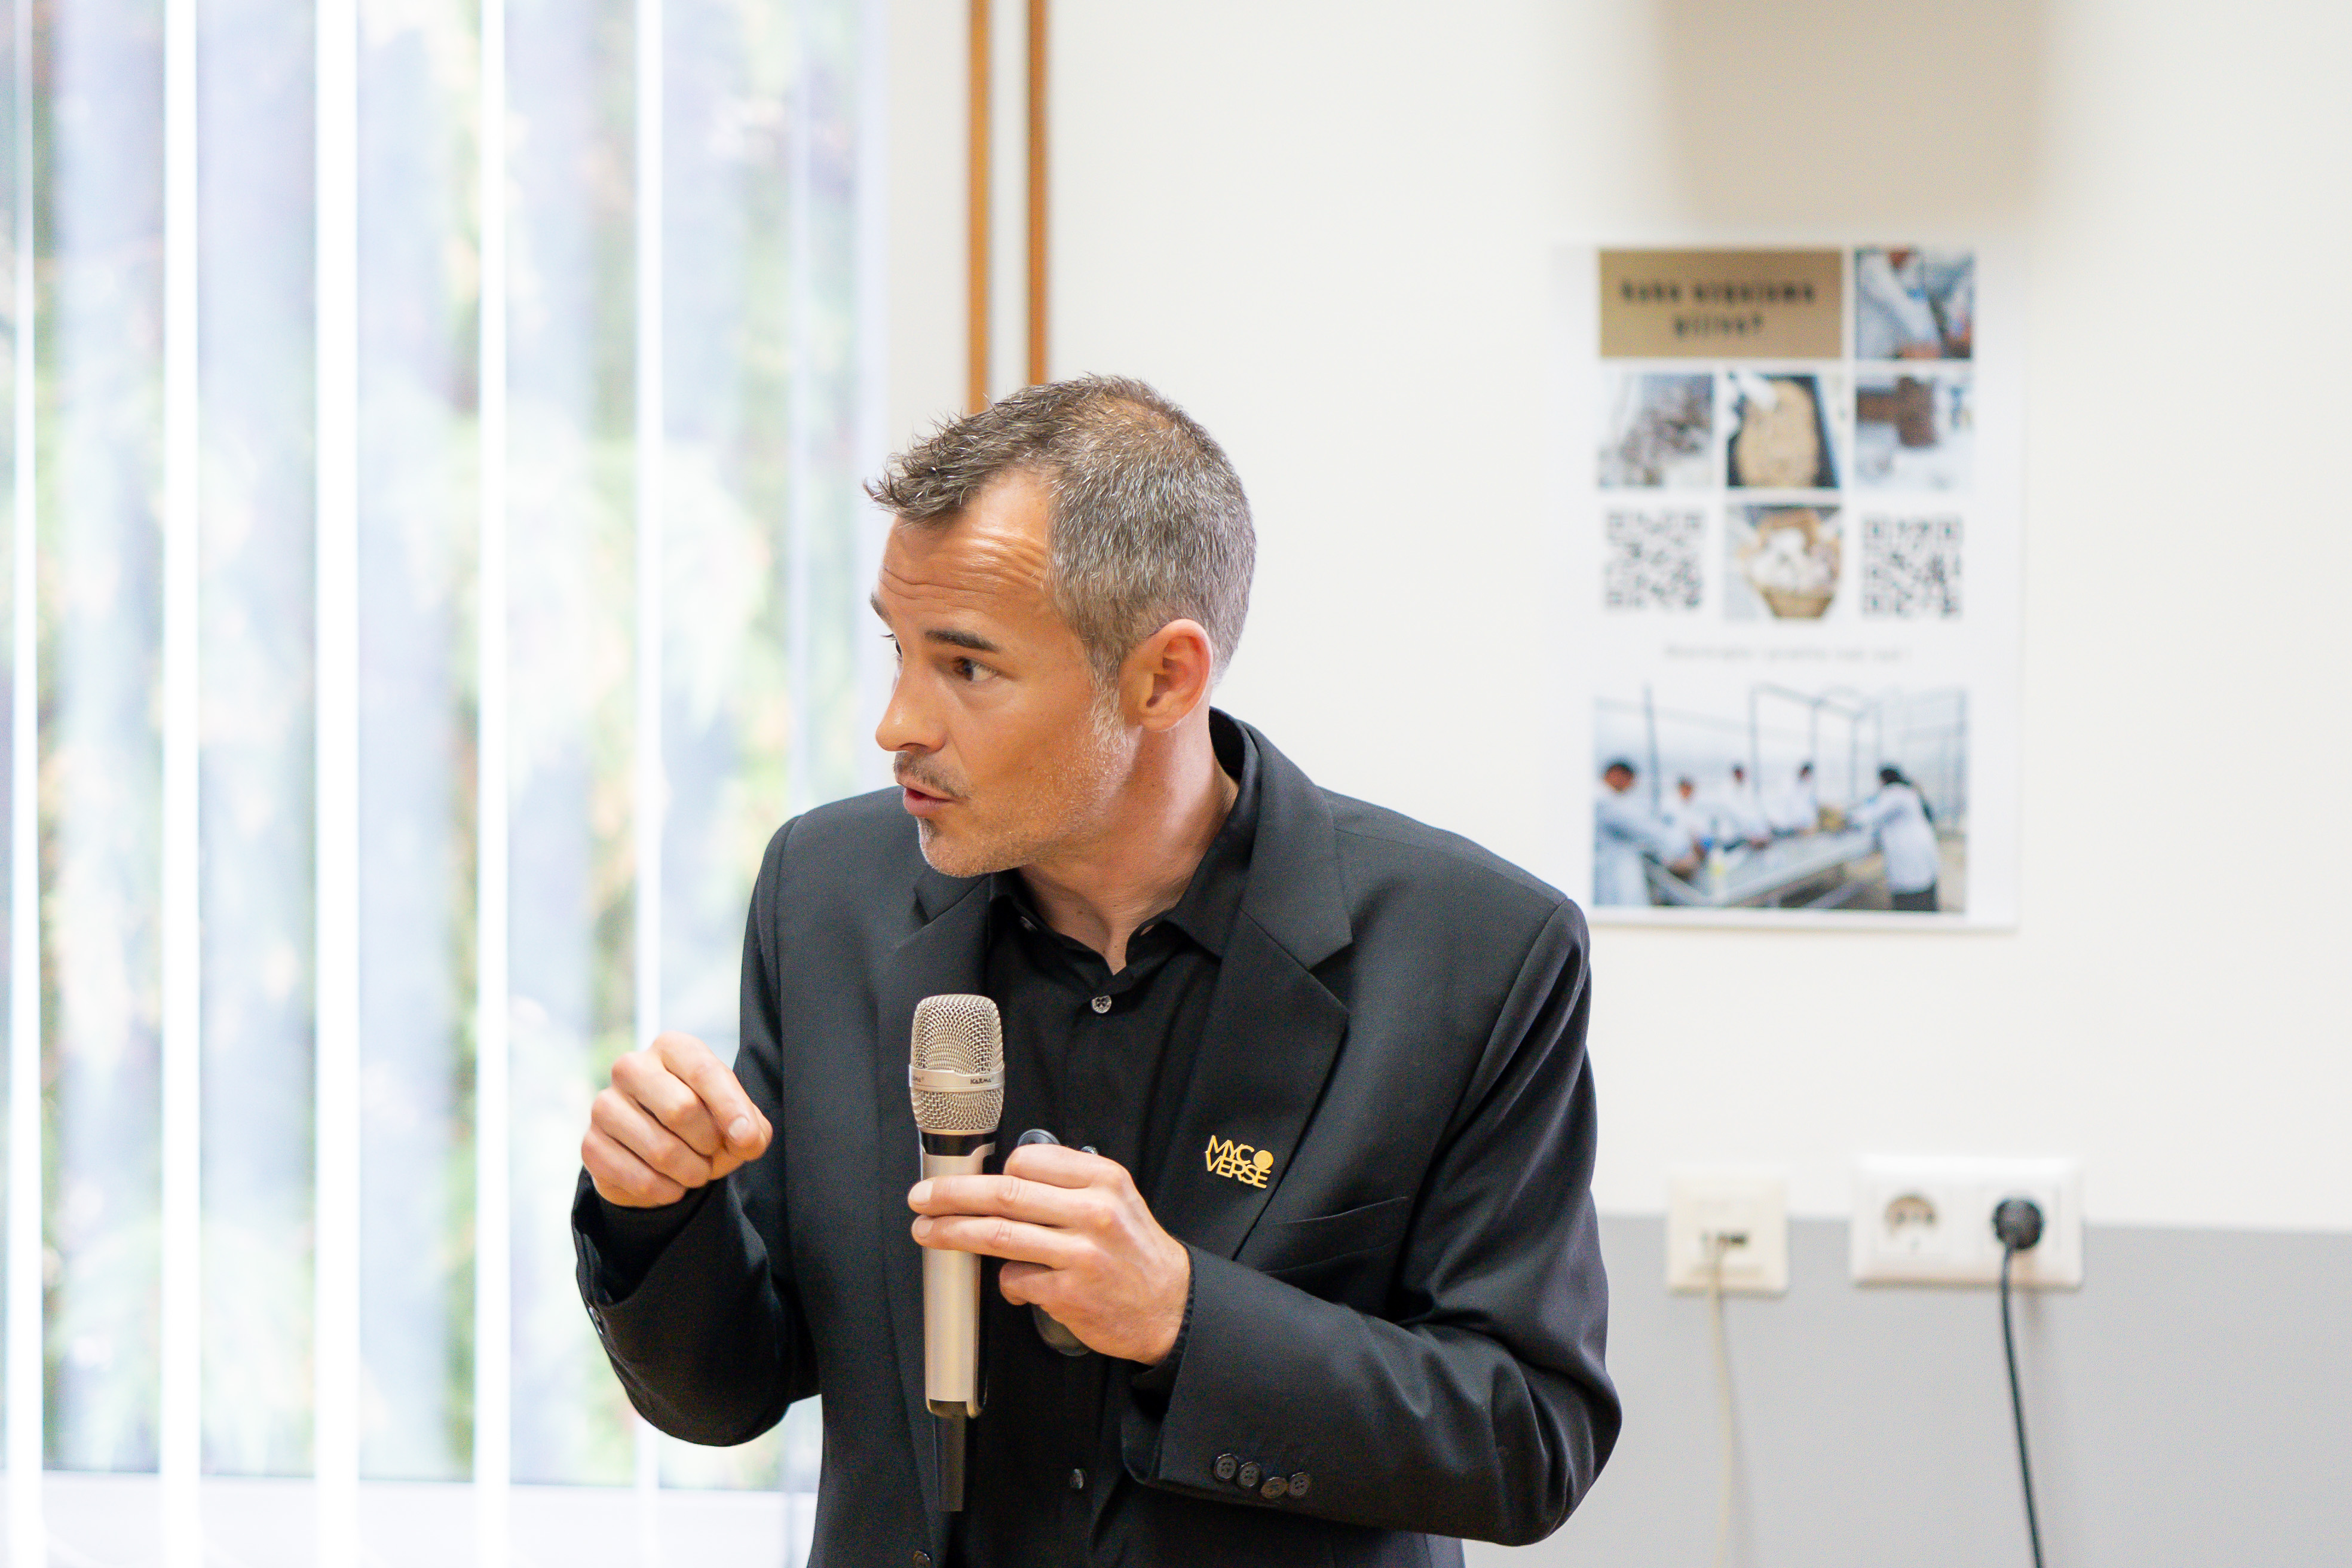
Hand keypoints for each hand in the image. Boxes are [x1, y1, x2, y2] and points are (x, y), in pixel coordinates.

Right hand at [583, 1031, 773, 1206]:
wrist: (657, 1156)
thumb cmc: (702, 1125)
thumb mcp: (736, 1120)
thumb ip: (751, 1126)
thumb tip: (745, 1139)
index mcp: (672, 1048)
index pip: (704, 1071)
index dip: (730, 1108)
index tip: (746, 1139)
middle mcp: (631, 1067)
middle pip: (681, 1110)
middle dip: (709, 1144)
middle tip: (713, 1154)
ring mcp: (604, 1105)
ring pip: (661, 1150)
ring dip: (691, 1172)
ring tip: (695, 1171)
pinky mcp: (591, 1144)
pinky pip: (639, 1178)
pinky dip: (666, 1191)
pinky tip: (671, 1184)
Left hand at [908, 1143, 1189, 1364]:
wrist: (1171, 1305)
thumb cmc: (1134, 1250)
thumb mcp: (1116, 1199)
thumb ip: (1069, 1184)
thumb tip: (1004, 1179)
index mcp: (1102, 1179)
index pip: (1028, 1161)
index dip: (993, 1172)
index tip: (970, 1179)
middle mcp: (1093, 1212)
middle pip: (1003, 1195)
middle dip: (951, 1195)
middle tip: (922, 1198)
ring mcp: (1080, 1254)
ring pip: (998, 1235)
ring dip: (952, 1233)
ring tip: (927, 1231)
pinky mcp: (1069, 1294)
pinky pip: (1015, 1280)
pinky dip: (1005, 1281)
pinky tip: (1013, 1283)